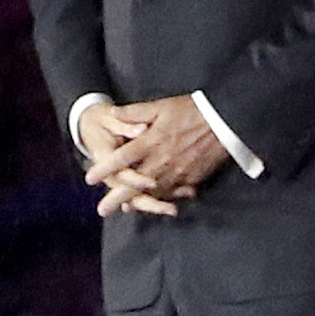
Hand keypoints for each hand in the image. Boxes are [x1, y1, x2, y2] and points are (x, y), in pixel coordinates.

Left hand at [94, 96, 229, 214]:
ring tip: (124, 209)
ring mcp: (177, 172)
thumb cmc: (191, 110)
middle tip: (101, 209)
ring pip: (153, 192)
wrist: (224, 122)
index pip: (122, 158)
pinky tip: (154, 204)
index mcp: (151, 141)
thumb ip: (135, 112)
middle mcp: (161, 160)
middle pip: (134, 183)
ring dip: (138, 202)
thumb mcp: (160, 106)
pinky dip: (161, 199)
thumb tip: (113, 113)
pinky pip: (173, 192)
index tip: (90, 178)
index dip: (105, 168)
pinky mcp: (191, 178)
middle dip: (116, 196)